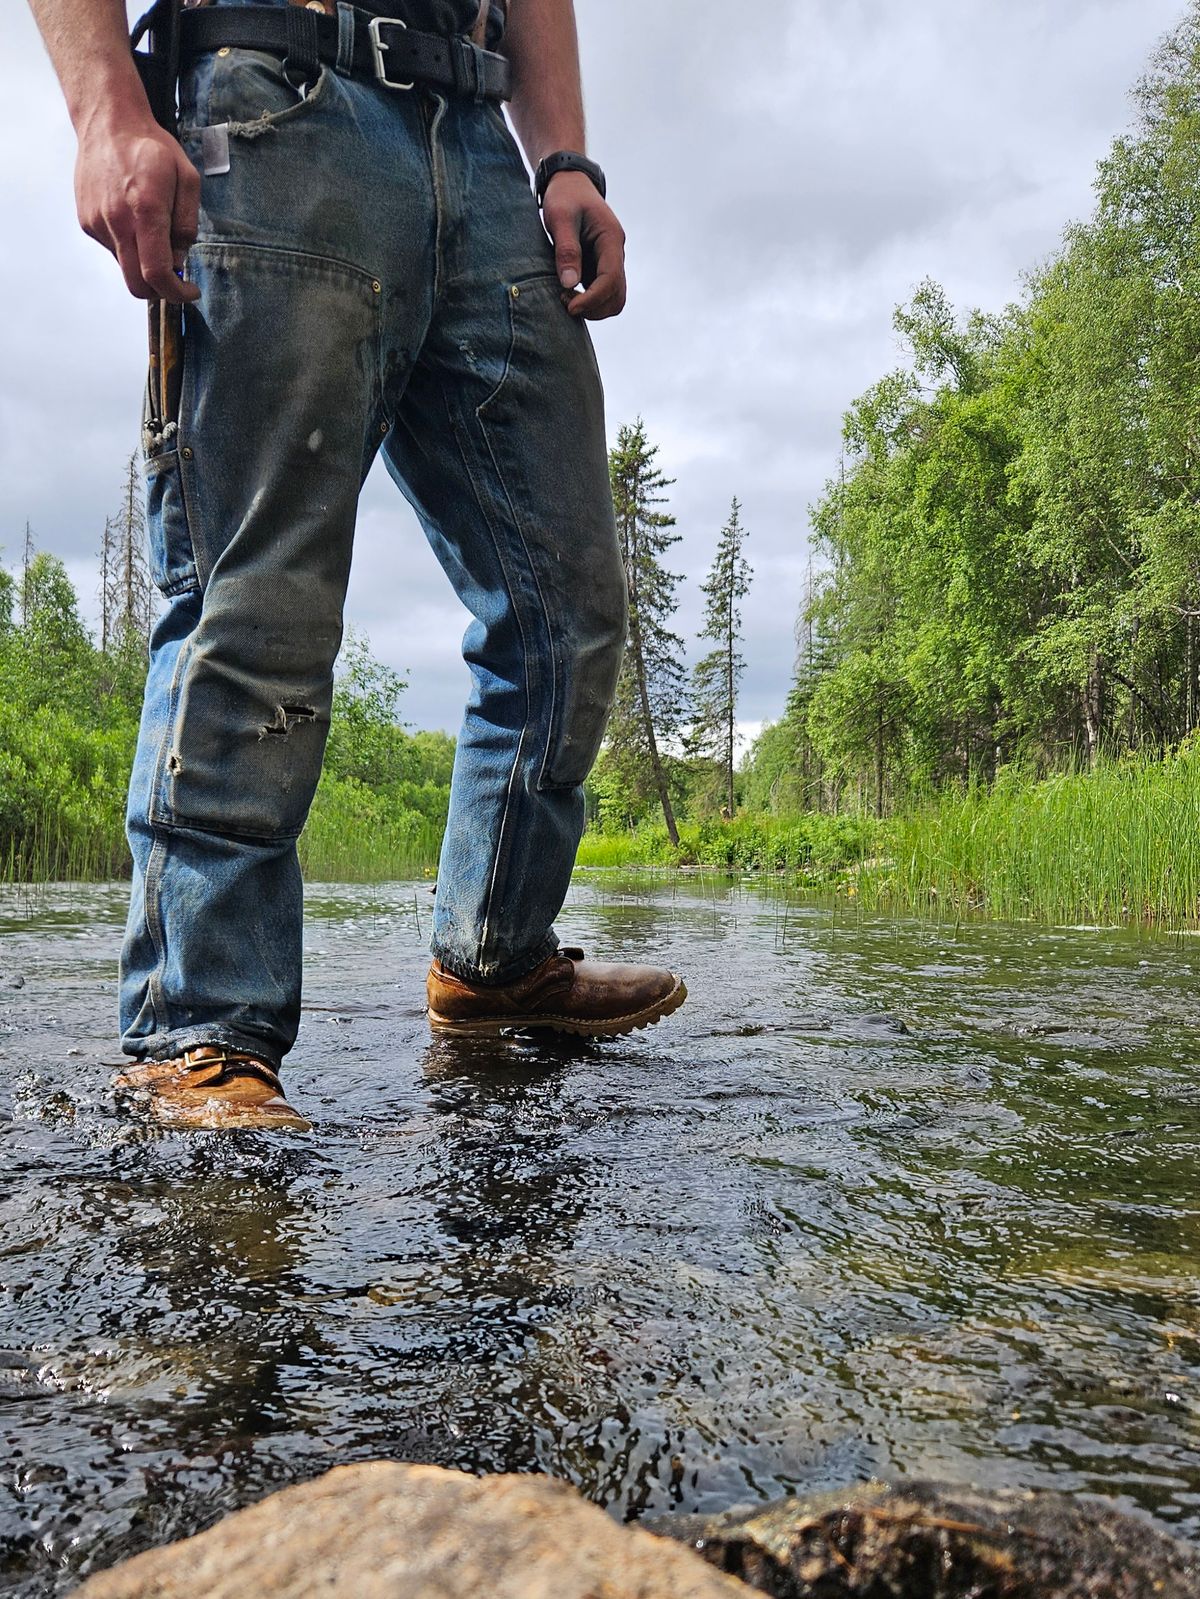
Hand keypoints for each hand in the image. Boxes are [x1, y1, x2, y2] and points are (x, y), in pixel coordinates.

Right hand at [74, 114, 200, 303]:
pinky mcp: (86, 221)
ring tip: (151, 228)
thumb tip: (180, 259)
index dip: (176, 292)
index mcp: (146, 209)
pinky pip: (113, 250)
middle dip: (160, 291)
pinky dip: (129, 247)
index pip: (157, 272)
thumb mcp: (188, 179)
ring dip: (144, 263)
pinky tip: (133, 218)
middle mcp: (117, 221)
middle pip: (137, 283)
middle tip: (176, 280)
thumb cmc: (152, 148)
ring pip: (125, 267)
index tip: (189, 292)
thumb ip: (187, 224)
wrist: (107, 123)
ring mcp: (97, 222)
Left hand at [541, 170, 625, 320]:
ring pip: (612, 298)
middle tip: (566, 303)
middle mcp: (616, 253)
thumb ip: (566, 250)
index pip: (611, 280)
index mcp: (611, 239)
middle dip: (594, 308)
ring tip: (565, 298)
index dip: (592, 299)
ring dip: (593, 308)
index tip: (570, 307)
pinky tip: (568, 293)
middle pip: (617, 296)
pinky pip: (602, 293)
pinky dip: (589, 301)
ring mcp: (610, 261)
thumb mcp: (560, 217)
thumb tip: (569, 284)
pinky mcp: (600, 266)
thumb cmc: (564, 196)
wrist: (570, 183)